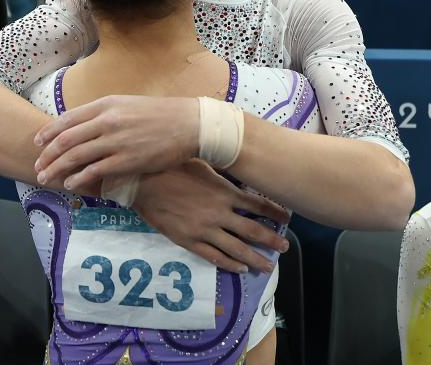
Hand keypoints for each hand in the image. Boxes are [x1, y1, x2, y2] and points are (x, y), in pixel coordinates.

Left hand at [33, 94, 198, 189]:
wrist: (188, 124)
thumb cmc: (160, 114)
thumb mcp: (128, 104)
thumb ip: (104, 113)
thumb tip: (82, 126)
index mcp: (106, 105)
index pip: (67, 119)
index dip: (48, 132)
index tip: (38, 143)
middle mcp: (107, 121)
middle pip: (66, 140)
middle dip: (47, 155)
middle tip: (38, 166)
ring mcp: (116, 141)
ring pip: (76, 156)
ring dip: (57, 169)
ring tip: (47, 178)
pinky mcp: (127, 161)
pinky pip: (95, 171)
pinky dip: (79, 178)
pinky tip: (71, 184)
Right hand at [134, 160, 290, 273]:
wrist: (143, 181)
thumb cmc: (171, 166)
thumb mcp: (201, 162)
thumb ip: (221, 171)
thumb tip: (236, 167)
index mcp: (225, 191)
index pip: (259, 204)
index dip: (275, 213)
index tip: (287, 219)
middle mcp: (220, 213)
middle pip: (253, 231)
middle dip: (271, 241)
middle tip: (284, 248)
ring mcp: (205, 230)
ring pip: (237, 249)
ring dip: (255, 259)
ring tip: (268, 267)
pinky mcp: (189, 241)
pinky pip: (213, 256)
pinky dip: (229, 264)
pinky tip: (239, 269)